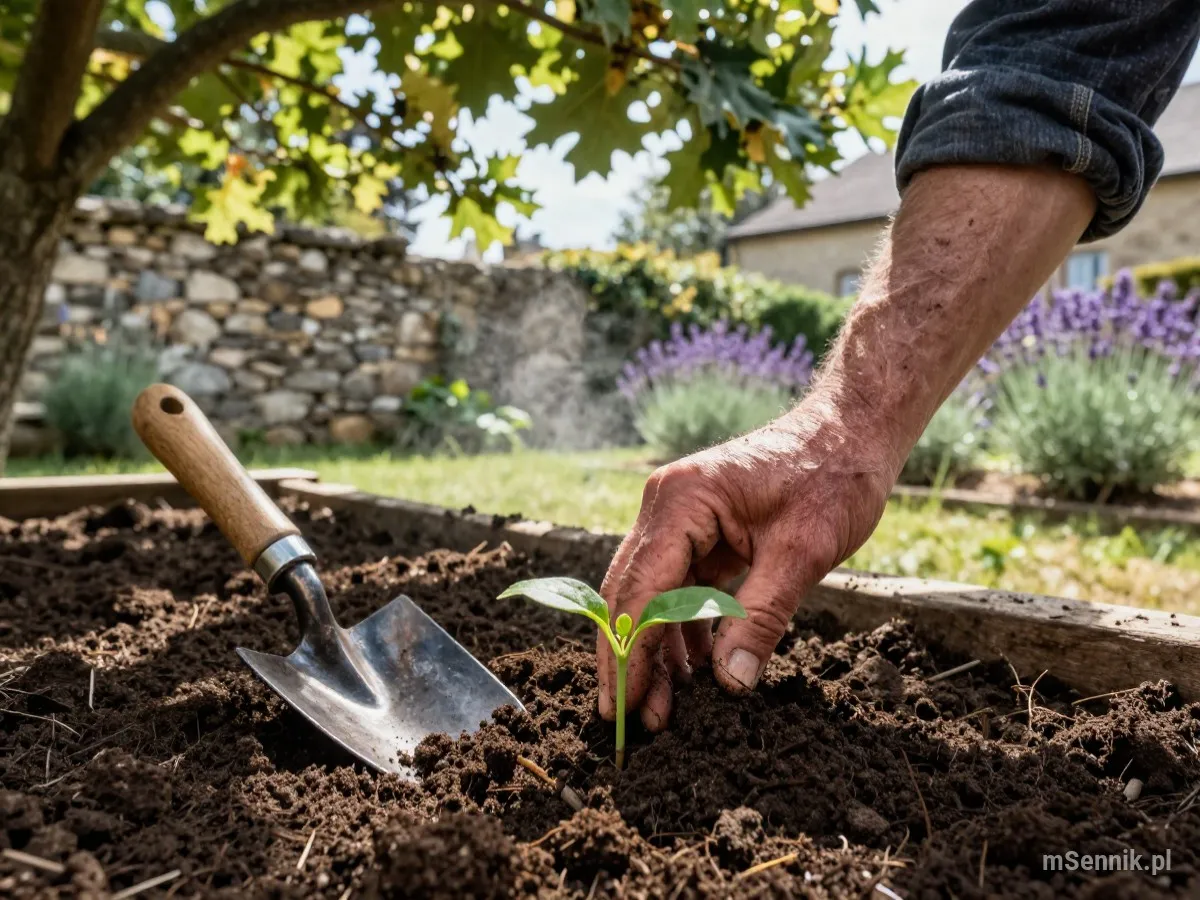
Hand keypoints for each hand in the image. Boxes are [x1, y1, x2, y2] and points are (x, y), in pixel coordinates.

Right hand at [596, 391, 903, 730]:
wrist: (853, 432)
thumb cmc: (832, 477)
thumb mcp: (802, 553)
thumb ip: (761, 618)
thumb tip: (731, 684)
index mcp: (681, 501)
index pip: (640, 590)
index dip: (630, 654)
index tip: (625, 707)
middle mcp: (667, 505)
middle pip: (631, 594)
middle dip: (632, 660)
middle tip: (633, 722)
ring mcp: (681, 517)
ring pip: (652, 596)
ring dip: (658, 651)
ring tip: (667, 711)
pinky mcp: (701, 531)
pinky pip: (679, 587)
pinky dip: (684, 629)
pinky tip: (695, 672)